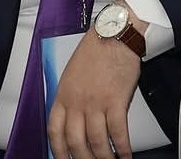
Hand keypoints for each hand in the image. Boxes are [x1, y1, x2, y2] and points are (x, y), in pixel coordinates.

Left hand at [47, 7, 146, 158]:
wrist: (115, 35)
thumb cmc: (96, 50)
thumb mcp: (72, 73)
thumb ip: (70, 96)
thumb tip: (75, 120)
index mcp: (63, 94)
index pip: (55, 131)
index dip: (59, 151)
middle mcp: (77, 101)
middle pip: (75, 141)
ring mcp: (96, 102)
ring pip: (97, 142)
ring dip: (104, 158)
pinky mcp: (116, 101)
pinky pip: (118, 132)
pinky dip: (122, 148)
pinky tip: (126, 155)